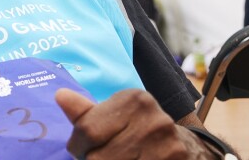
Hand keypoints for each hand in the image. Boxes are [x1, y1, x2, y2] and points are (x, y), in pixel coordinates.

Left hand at [56, 89, 215, 158]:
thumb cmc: (140, 130)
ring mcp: (168, 146)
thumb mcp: (115, 115)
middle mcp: (153, 120)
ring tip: (114, 158)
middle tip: (95, 157)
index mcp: (134, 100)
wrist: (188, 148)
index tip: (79, 149)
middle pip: (99, 156)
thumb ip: (86, 112)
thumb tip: (60, 96)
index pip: (87, 130)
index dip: (77, 146)